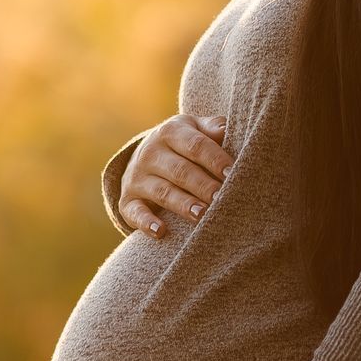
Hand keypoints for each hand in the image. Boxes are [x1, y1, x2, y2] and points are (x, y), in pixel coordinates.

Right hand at [120, 113, 233, 237]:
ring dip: (183, 204)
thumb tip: (226, 129)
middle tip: (222, 198)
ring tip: (202, 215)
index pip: (195, 145)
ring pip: (163, 192)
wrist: (143, 155)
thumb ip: (213, 128)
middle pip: (180, 171)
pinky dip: (145, 222)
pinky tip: (160, 232)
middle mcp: (150, 153)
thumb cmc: (183, 144)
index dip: (215, 159)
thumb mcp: (195, 130)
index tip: (233, 173)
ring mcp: (137, 178)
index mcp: (170, 132)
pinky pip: (135, 212)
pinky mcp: (127, 201)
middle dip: (203, 185)